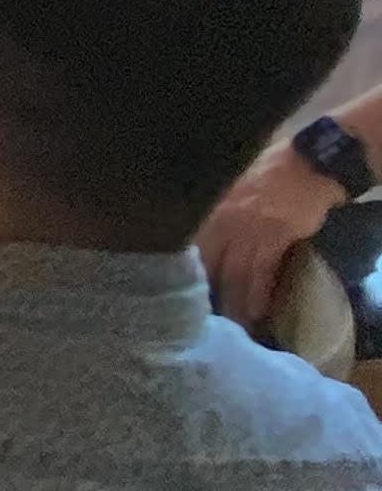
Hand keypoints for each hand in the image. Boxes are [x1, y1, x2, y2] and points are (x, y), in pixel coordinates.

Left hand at [201, 141, 347, 326]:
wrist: (307, 164)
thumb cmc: (270, 175)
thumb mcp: (232, 191)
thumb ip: (217, 216)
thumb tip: (202, 241)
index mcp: (212, 211)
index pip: (191, 249)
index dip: (186, 276)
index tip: (182, 299)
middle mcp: (225, 222)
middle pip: (208, 266)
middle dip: (206, 296)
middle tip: (204, 321)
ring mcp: (249, 230)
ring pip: (234, 275)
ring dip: (234, 303)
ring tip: (233, 325)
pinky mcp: (275, 237)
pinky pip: (262, 274)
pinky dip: (259, 295)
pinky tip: (257, 311)